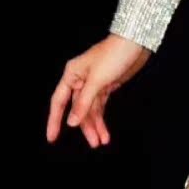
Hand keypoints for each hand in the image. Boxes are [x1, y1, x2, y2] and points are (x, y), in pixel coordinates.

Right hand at [46, 34, 151, 148]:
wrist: (135, 44)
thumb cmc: (113, 54)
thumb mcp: (96, 80)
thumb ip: (83, 102)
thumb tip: (72, 121)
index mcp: (71, 75)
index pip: (59, 102)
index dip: (54, 120)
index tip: (52, 138)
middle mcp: (80, 80)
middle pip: (77, 109)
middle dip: (85, 127)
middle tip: (92, 143)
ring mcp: (93, 84)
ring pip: (90, 110)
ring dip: (96, 126)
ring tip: (101, 141)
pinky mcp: (106, 86)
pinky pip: (100, 107)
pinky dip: (102, 119)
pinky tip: (105, 132)